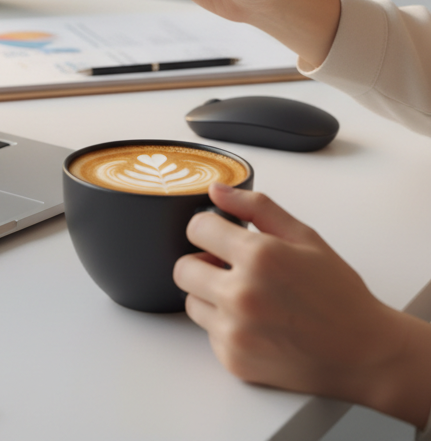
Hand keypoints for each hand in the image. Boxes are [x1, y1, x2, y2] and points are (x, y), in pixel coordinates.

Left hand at [174, 184, 430, 426]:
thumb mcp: (304, 236)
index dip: (209, 228)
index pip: (196, 228)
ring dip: (210, 295)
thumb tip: (216, 190)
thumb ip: (256, 207)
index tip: (222, 235)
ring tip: (247, 296)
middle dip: (203, 262)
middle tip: (231, 266)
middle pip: (183, 267)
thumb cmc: (338, 293)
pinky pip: (208, 332)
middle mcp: (241, 294)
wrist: (365, 353)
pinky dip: (225, 326)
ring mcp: (235, 331)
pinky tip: (256, 324)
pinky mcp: (234, 360)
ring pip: (191, 300)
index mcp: (259, 256)